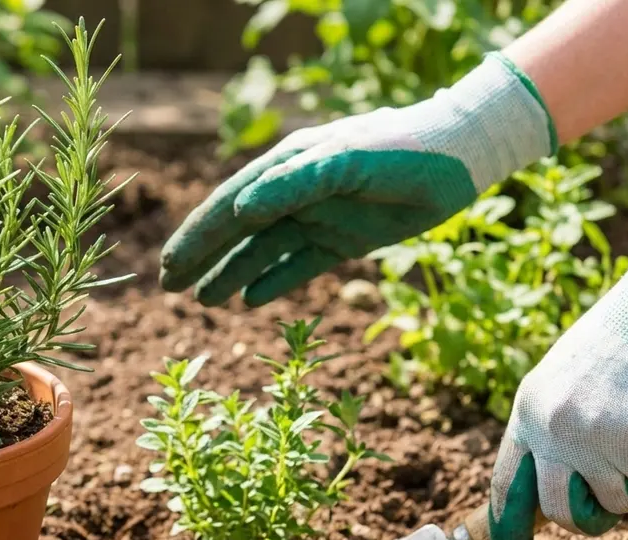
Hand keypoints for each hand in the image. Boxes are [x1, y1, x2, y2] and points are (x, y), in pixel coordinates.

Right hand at [159, 52, 553, 306]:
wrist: (457, 160)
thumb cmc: (399, 150)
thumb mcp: (343, 163)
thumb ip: (291, 186)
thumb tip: (239, 213)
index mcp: (286, 167)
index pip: (229, 205)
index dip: (198, 235)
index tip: (170, 263)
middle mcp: (293, 193)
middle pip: (237, 231)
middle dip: (203, 257)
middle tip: (169, 287)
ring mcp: (316, 218)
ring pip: (263, 252)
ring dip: (231, 274)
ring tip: (203, 300)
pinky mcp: (342, 242)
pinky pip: (298, 267)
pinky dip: (274, 282)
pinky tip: (249, 301)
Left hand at [489, 220, 627, 539]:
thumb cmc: (615, 346)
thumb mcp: (559, 385)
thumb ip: (547, 433)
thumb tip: (545, 491)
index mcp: (527, 417)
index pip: (506, 488)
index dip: (507, 532)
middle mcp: (552, 435)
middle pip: (561, 513)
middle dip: (585, 522)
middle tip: (604, 512)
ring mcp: (594, 444)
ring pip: (617, 503)